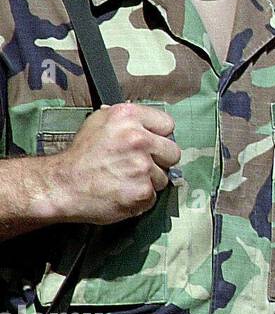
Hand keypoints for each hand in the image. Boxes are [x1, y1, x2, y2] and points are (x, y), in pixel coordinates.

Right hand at [43, 103, 181, 224]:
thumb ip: (128, 120)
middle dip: (159, 159)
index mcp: (128, 117)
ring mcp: (142, 167)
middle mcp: (138, 139)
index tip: (150, 143)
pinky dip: (141, 197)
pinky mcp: (143, 191)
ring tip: (125, 178)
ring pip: (164, 176)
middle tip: (138, 164)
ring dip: (149, 180)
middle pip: (173, 151)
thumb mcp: (99, 123)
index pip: (167, 124)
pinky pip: (154, 195)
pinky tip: (123, 191)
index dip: (159, 135)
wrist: (61, 186)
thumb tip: (148, 121)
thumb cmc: (80, 155)